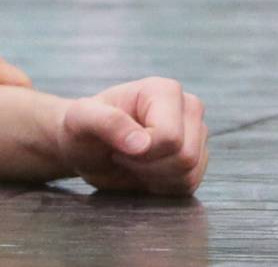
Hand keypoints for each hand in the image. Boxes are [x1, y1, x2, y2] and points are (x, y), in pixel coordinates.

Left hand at [57, 77, 207, 195]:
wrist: (88, 149)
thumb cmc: (83, 129)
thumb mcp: (80, 120)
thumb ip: (107, 122)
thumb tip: (142, 143)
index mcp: (164, 90)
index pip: (169, 137)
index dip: (141, 152)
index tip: (116, 144)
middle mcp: (188, 107)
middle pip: (184, 157)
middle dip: (147, 166)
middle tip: (122, 154)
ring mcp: (196, 133)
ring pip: (189, 174)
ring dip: (153, 177)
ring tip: (131, 160)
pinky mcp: (197, 158)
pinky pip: (189, 186)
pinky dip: (162, 187)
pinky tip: (143, 171)